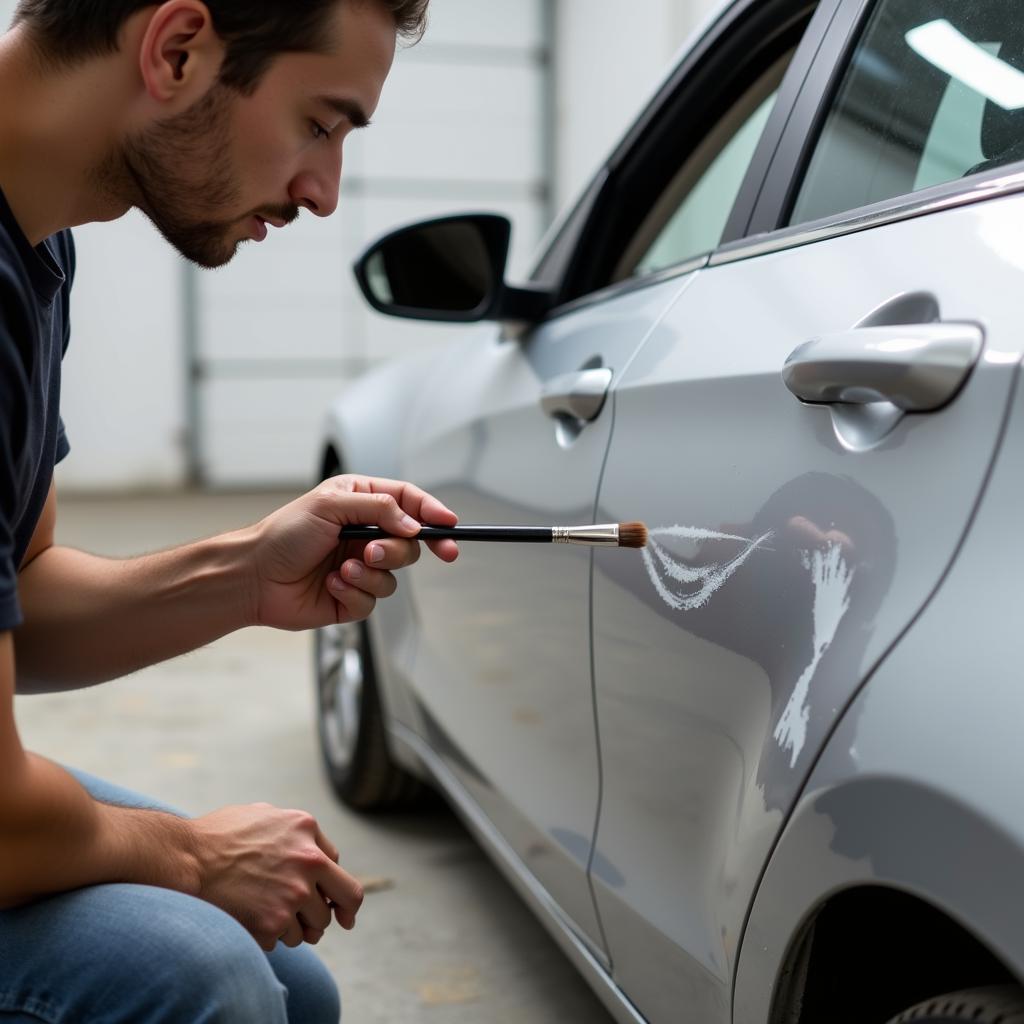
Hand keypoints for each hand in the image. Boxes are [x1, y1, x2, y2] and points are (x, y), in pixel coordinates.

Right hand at [191, 803, 360, 949]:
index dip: (332, 888)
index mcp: (307, 829)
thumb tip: (319, 853)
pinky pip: (282, 941)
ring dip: (295, 928)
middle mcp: (309, 861)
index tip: (329, 902)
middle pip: (347, 900)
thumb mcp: (264, 815)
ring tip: (266, 916)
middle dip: (335, 914)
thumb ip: (295, 832)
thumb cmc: (217, 836)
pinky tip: (249, 921)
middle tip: (321, 924)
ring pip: (313, 927)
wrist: (184, 859)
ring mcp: (293, 894)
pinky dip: (269, 938)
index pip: (339, 868)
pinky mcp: (273, 923)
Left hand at [249, 475, 458, 629]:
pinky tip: (330, 585)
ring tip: (341, 571)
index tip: (449, 526)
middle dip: (396, 550)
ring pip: (394, 575)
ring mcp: (361, 567)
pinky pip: (373, 600)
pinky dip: (354, 593)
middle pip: (410, 543)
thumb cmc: (283, 535)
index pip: (409, 502)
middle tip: (372, 552)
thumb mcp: (330, 505)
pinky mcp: (353, 597)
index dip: (432, 513)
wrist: (254, 577)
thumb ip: (377, 508)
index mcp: (361, 503)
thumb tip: (411, 523)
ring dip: (369, 574)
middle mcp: (365, 534)